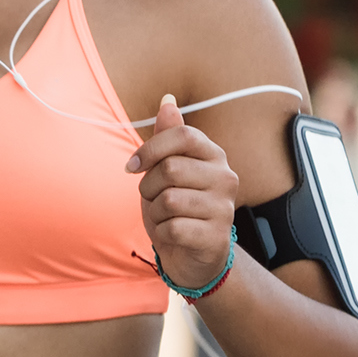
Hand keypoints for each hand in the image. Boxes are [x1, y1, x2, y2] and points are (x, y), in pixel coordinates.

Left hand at [127, 94, 236, 291]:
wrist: (194, 257)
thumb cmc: (178, 207)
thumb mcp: (167, 169)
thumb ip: (168, 137)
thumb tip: (167, 99)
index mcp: (214, 155)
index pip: (183, 134)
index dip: (150, 148)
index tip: (132, 167)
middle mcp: (226, 177)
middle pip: (171, 168)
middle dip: (149, 187)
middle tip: (153, 199)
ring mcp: (224, 207)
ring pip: (169, 200)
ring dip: (154, 212)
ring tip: (164, 218)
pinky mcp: (216, 236)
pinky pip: (172, 227)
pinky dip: (162, 233)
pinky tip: (172, 235)